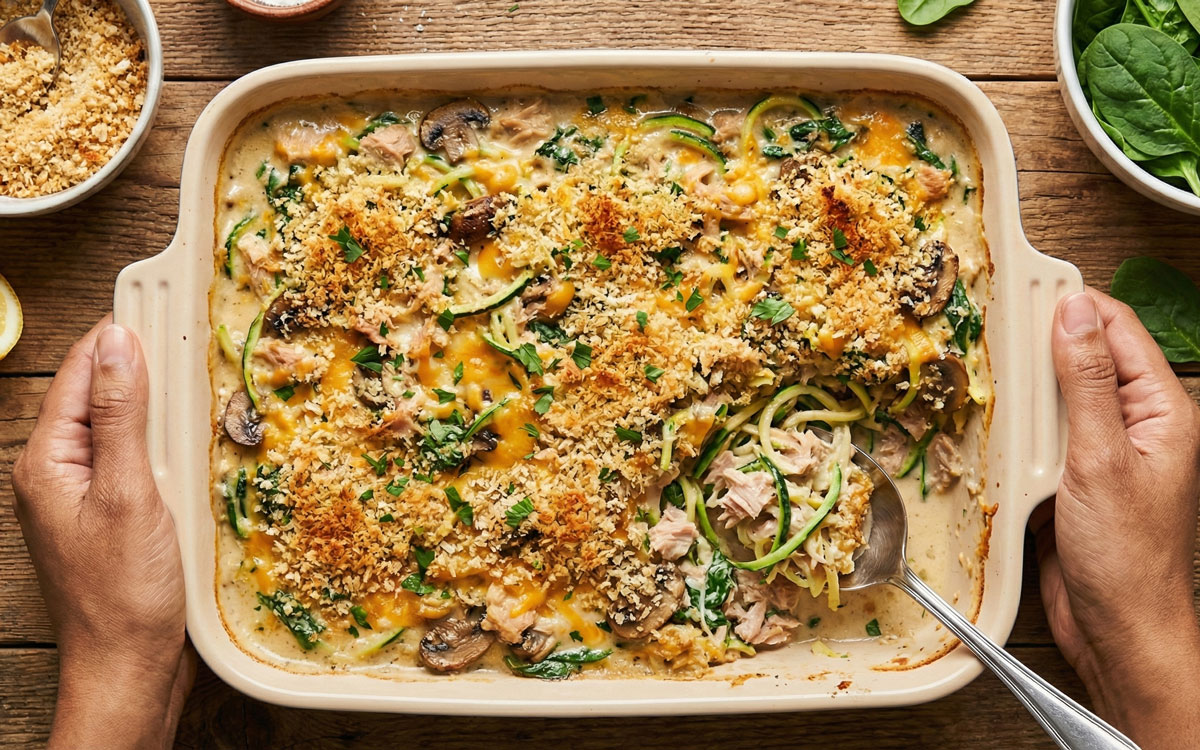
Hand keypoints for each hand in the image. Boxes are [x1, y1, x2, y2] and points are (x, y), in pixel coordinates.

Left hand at [12, 317, 193, 749]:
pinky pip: (140, 462)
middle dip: (147, 370)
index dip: (119, 335)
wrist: (129, 669)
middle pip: (102, 395)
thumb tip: (116, 342)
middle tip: (198, 347)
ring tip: (207, 392)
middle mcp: (60, 472)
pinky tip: (201, 447)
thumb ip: (120, 415)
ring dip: (164, 410)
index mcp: (48, 460)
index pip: (78, 371)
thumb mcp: (129, 493)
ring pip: (126, 429)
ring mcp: (87, 496)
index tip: (164, 301)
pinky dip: (169, 447)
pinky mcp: (115, 516)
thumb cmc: (125, 591)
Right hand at [1035, 288, 1199, 747]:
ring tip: (984, 377)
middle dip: (1039, 347)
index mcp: (1164, 412)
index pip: (1118, 331)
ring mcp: (1101, 453)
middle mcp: (1135, 426)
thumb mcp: (1102, 459)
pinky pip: (1038, 440)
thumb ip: (1087, 383)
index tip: (1028, 283)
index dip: (1075, 304)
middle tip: (991, 330)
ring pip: (1055, 400)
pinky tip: (990, 429)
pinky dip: (1014, 432)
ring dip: (1022, 393)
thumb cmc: (1127, 558)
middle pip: (1084, 360)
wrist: (1117, 631)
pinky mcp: (1070, 480)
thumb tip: (1073, 314)